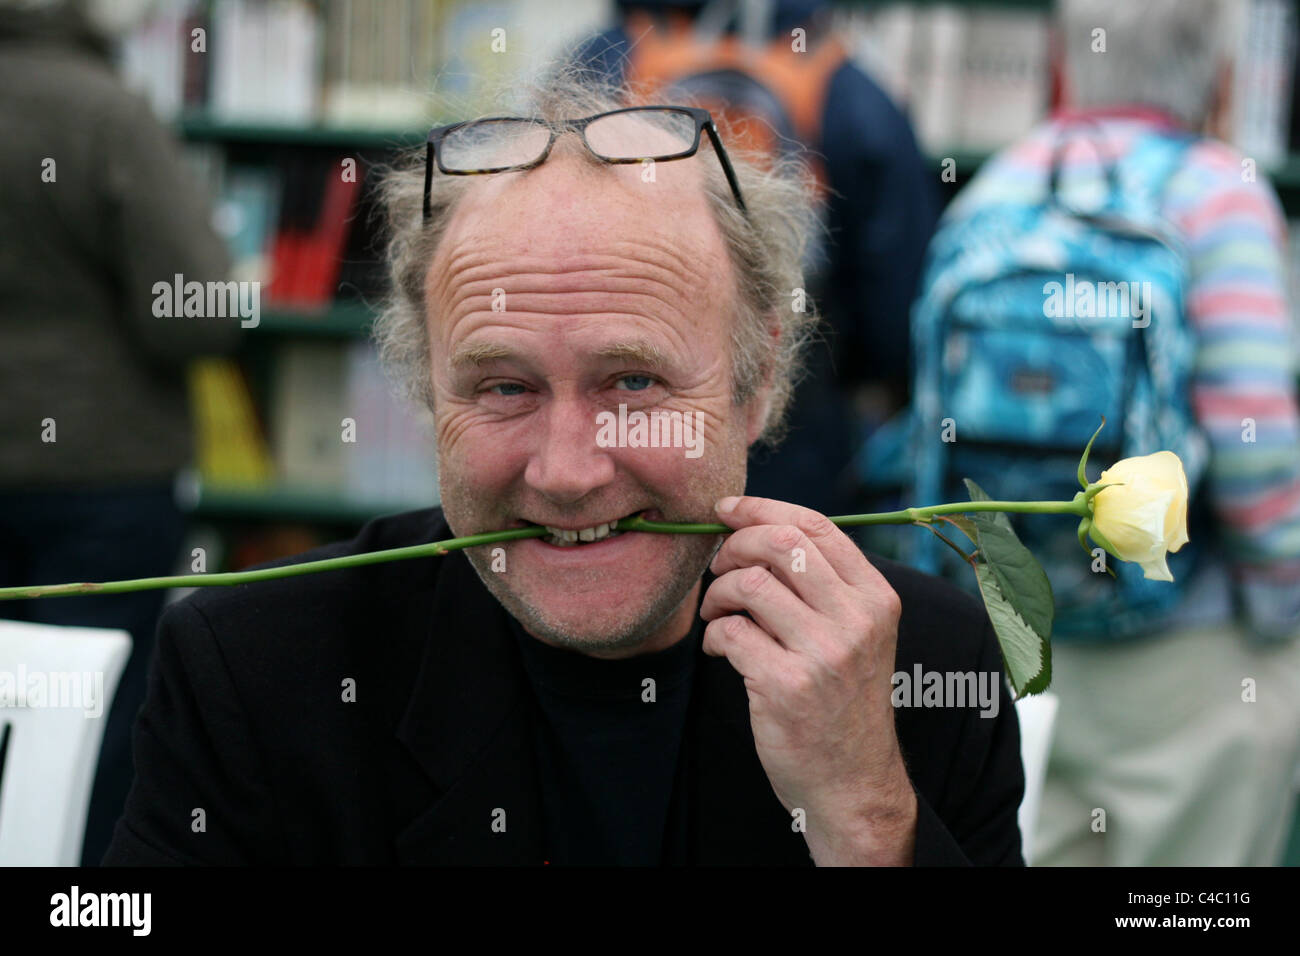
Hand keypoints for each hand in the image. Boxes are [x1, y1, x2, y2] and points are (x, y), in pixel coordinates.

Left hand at [700, 495, 916, 865]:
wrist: (852, 783)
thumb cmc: (842, 702)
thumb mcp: (856, 635)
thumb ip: (822, 586)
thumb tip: (755, 529)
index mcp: (876, 598)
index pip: (816, 526)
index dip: (762, 508)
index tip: (726, 510)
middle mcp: (857, 620)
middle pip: (778, 543)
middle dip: (733, 547)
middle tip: (717, 569)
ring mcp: (824, 653)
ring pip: (748, 583)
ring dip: (716, 594)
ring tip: (717, 615)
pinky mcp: (787, 685)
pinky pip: (729, 632)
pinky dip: (713, 636)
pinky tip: (719, 651)